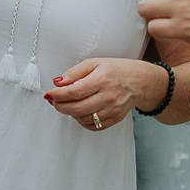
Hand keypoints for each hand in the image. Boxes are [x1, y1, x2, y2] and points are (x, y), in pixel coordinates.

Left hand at [43, 56, 157, 131]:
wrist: (140, 81)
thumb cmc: (117, 70)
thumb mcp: (95, 63)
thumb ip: (75, 72)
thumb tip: (58, 82)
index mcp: (102, 79)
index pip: (74, 91)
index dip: (58, 95)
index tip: (49, 94)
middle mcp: (108, 96)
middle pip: (77, 108)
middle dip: (60, 106)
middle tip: (54, 101)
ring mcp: (113, 110)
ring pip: (83, 118)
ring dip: (71, 113)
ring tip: (69, 104)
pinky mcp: (115, 118)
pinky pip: (93, 126)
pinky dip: (82, 121)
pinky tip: (80, 112)